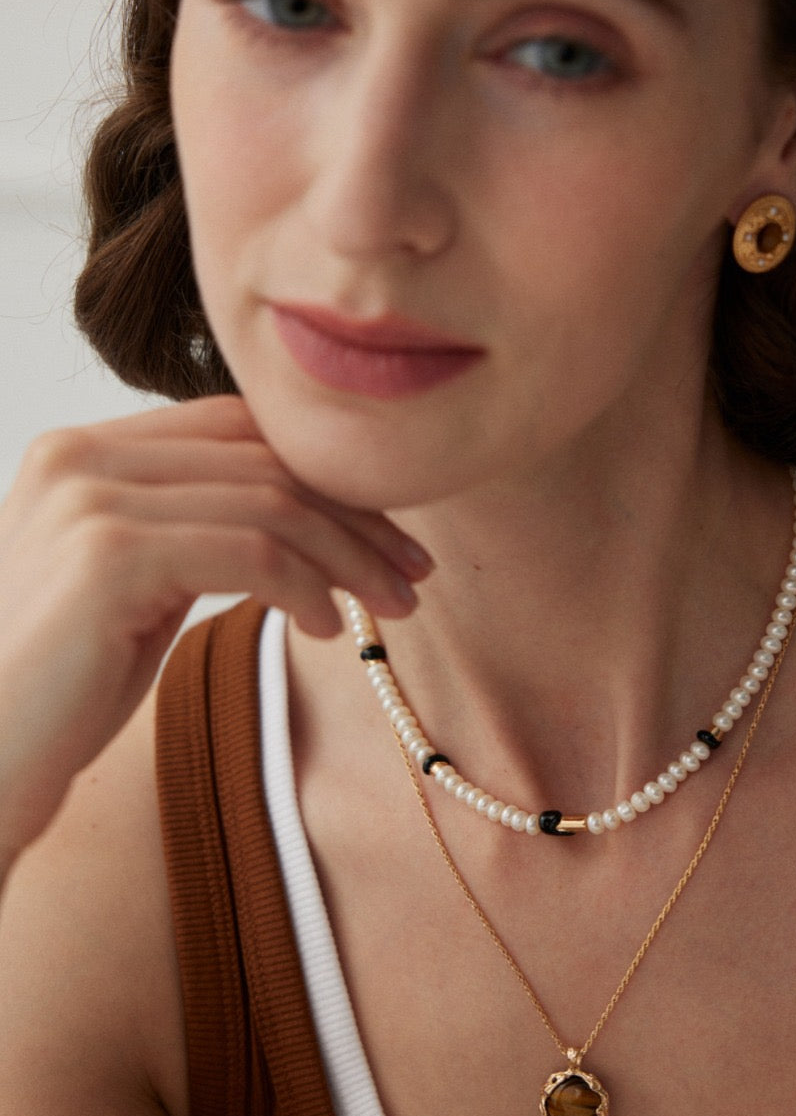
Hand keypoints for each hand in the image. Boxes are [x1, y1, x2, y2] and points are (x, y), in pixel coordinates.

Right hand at [0, 395, 431, 870]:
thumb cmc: (63, 685)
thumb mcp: (139, 586)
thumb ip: (195, 530)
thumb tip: (301, 518)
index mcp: (83, 450)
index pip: (236, 430)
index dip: (323, 475)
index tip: (388, 531)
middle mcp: (80, 456)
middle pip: (261, 460)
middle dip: (354, 517)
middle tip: (412, 572)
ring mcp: (90, 498)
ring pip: (269, 504)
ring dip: (348, 557)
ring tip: (391, 606)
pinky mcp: (109, 553)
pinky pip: (251, 554)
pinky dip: (308, 588)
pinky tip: (328, 629)